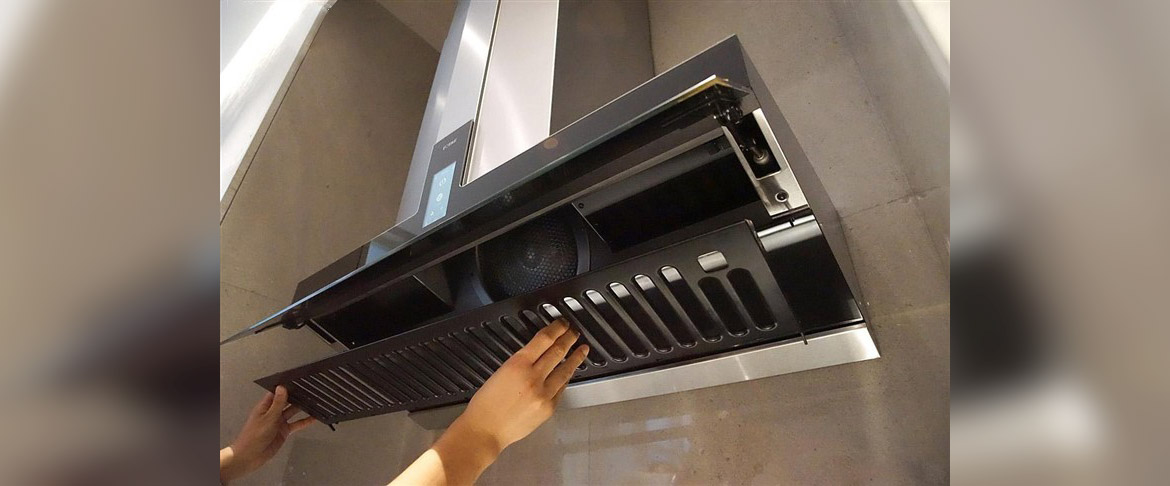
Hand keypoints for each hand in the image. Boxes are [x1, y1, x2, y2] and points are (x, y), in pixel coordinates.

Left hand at [220, 386, 315, 483]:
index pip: (277, 393)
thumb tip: (282, 387)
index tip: (297, 381)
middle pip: (286, 401)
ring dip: (302, 408)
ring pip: (293, 412)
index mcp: (265, 406)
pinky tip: (313, 418)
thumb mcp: (268, 418)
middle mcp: (272, 412)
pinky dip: (305, 422)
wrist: (251, 456)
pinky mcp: (284, 431)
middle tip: (310, 390)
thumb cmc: (254, 436)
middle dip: (296, 397)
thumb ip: (277, 404)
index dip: (286, 387)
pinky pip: (296, 424)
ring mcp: (279, 422)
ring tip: (314, 401)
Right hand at [450, 319, 588, 451]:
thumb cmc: (486, 404)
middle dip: (569, 339)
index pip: (544, 339)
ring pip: (566, 370)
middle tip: (575, 333)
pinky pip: (562, 388)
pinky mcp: (549, 408)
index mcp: (517, 364)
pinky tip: (568, 373)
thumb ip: (521, 362)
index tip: (563, 324)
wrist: (486, 430)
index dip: (557, 328)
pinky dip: (566, 378)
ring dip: (576, 358)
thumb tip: (538, 355)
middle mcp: (533, 377)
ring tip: (582, 350)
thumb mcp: (500, 372)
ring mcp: (544, 394)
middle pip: (558, 351)